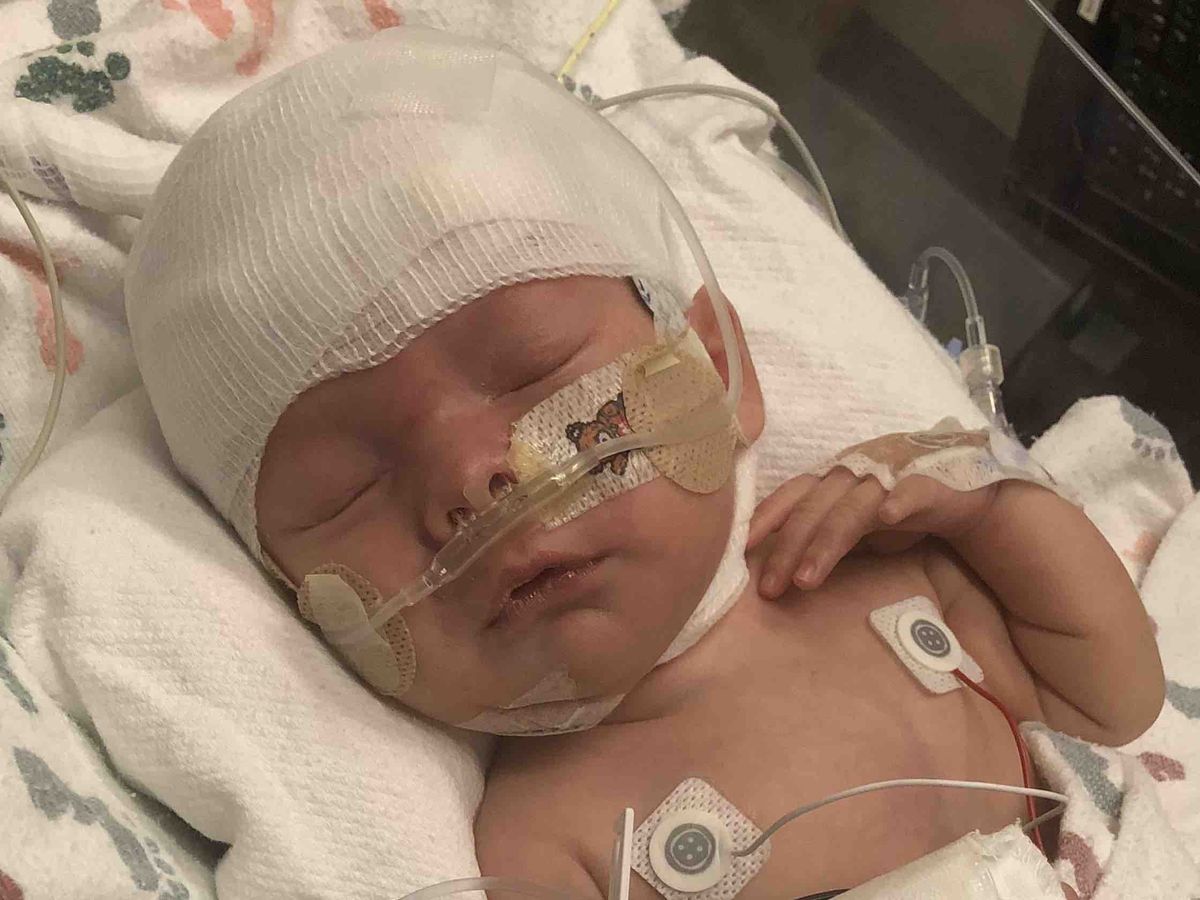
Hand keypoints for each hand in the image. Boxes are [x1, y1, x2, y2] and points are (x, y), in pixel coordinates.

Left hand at [746, 467, 998, 597]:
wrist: (962, 494)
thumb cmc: (894, 509)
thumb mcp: (849, 524)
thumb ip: (818, 536)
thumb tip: (774, 568)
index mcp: (832, 479)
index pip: (791, 495)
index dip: (764, 520)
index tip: (737, 552)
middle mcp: (855, 472)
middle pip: (813, 507)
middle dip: (788, 549)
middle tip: (770, 590)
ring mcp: (891, 475)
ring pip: (852, 508)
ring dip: (827, 542)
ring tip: (807, 580)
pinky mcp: (929, 485)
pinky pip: (912, 491)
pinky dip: (900, 501)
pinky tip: (889, 517)